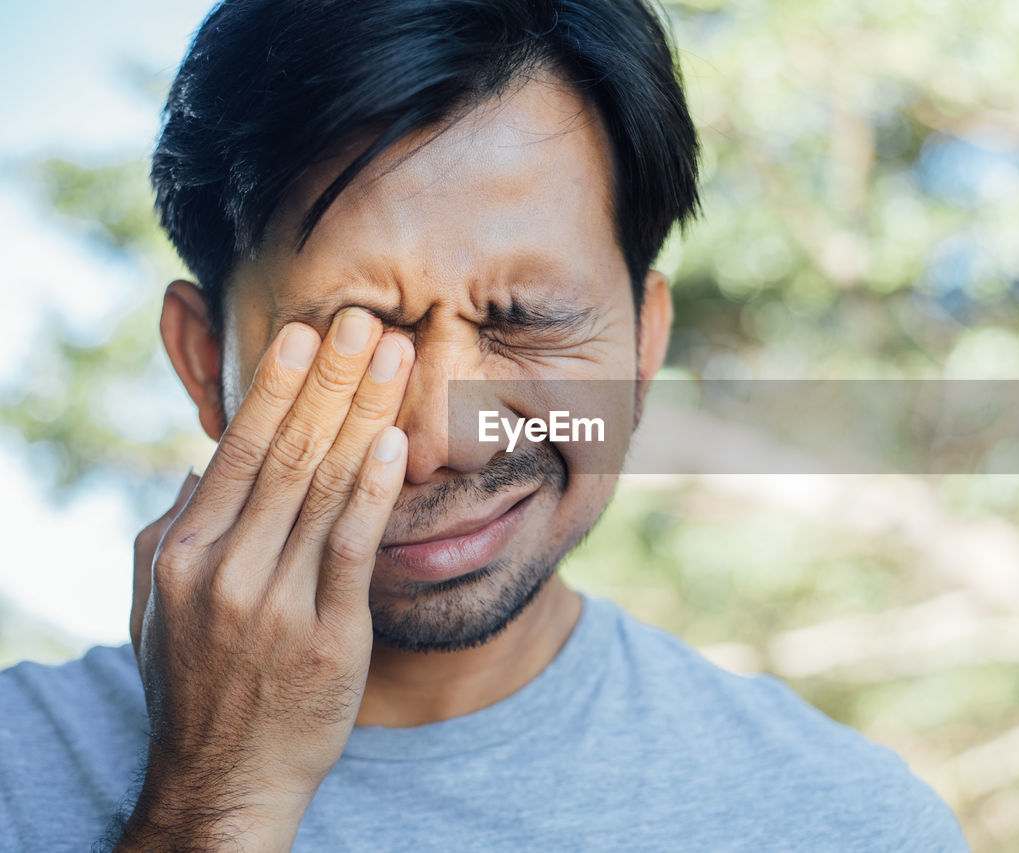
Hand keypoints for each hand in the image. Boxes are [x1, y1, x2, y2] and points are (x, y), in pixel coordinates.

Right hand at [120, 308, 412, 850]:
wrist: (227, 779)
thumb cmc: (199, 683)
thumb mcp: (158, 604)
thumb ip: (175, 529)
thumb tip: (205, 463)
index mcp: (183, 553)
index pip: (239, 450)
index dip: (276, 386)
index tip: (306, 331)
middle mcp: (224, 571)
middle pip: (289, 454)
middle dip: (329, 379)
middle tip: (364, 318)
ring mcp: (274, 605)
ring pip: (325, 488)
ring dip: (363, 413)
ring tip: (393, 356)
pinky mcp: (327, 637)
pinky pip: (353, 550)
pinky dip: (373, 491)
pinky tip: (395, 442)